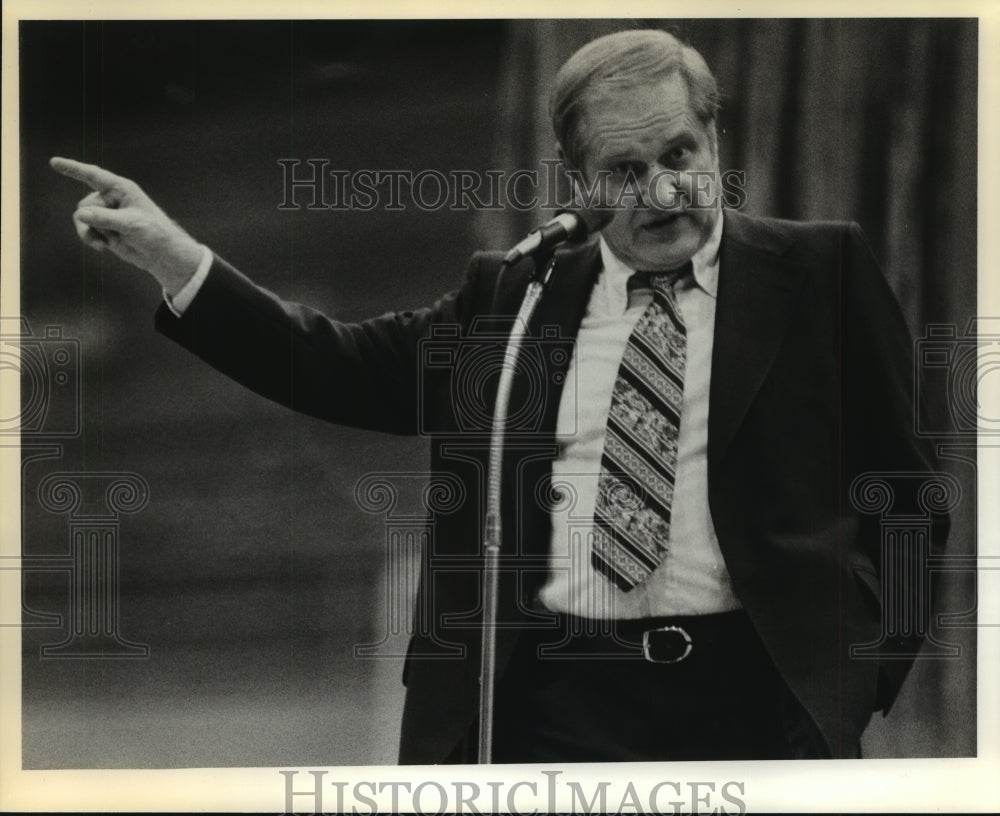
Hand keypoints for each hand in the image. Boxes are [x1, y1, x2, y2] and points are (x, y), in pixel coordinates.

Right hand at [50, 157, 205, 295]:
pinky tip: (103, 247)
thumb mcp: (131, 224)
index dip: (73, 169)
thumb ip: (105, 218)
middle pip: (85, 204)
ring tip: (104, 244)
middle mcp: (111, 198)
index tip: (54, 162)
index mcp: (121, 188)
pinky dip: (91, 239)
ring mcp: (106, 213)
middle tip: (112, 233)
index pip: (93, 175)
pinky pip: (86, 230)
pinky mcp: (104, 227)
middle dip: (94, 221)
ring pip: (82, 218)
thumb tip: (80, 214)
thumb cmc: (154, 233)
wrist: (161, 254)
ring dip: (89, 232)